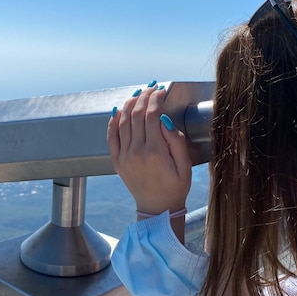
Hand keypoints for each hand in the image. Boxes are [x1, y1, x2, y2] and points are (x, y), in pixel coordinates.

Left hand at [107, 84, 191, 214]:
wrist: (157, 208)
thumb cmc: (175, 186)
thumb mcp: (185, 165)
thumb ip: (175, 140)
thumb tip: (163, 119)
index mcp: (155, 152)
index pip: (152, 115)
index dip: (156, 98)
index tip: (161, 90)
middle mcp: (136, 152)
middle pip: (136, 114)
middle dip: (144, 96)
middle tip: (151, 87)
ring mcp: (124, 156)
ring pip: (122, 122)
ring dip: (130, 104)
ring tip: (138, 93)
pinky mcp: (117, 161)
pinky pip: (111, 136)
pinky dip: (113, 121)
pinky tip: (119, 110)